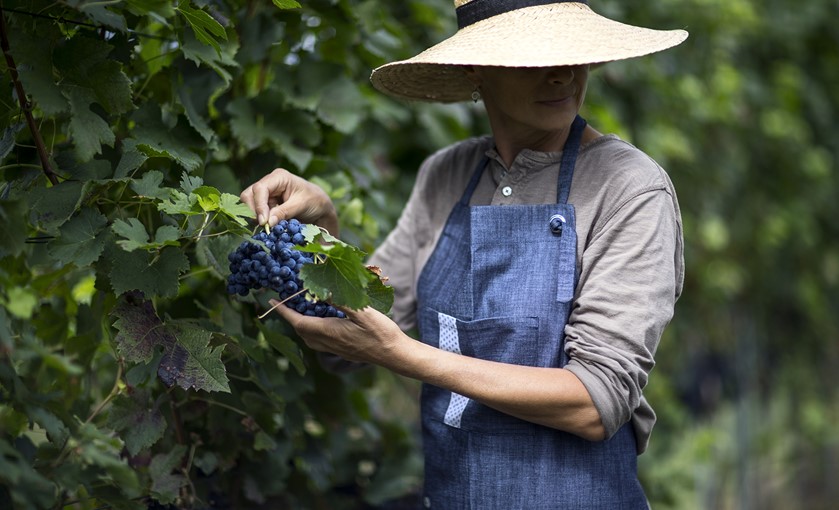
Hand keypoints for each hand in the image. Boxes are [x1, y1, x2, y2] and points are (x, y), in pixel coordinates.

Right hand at [240, 168, 338, 234]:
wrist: (320, 207)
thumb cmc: (314, 201)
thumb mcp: (301, 206)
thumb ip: (284, 212)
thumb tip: (267, 223)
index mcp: (279, 177)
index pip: (260, 189)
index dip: (258, 205)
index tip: (263, 222)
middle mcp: (269, 182)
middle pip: (250, 195)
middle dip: (253, 211)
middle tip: (263, 226)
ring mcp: (267, 193)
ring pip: (250, 204)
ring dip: (256, 216)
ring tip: (267, 226)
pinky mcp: (266, 204)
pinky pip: (256, 211)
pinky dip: (260, 220)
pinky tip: (268, 226)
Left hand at [270, 300, 405, 365]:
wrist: (394, 354)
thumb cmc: (381, 332)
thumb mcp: (362, 312)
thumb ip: (341, 301)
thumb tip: (321, 291)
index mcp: (329, 332)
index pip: (298, 321)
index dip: (283, 311)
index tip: (271, 301)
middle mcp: (328, 342)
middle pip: (301, 330)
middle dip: (290, 317)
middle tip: (286, 302)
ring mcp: (335, 348)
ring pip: (309, 337)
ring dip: (301, 324)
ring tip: (301, 309)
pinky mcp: (342, 350)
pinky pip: (319, 340)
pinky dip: (313, 329)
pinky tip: (322, 320)